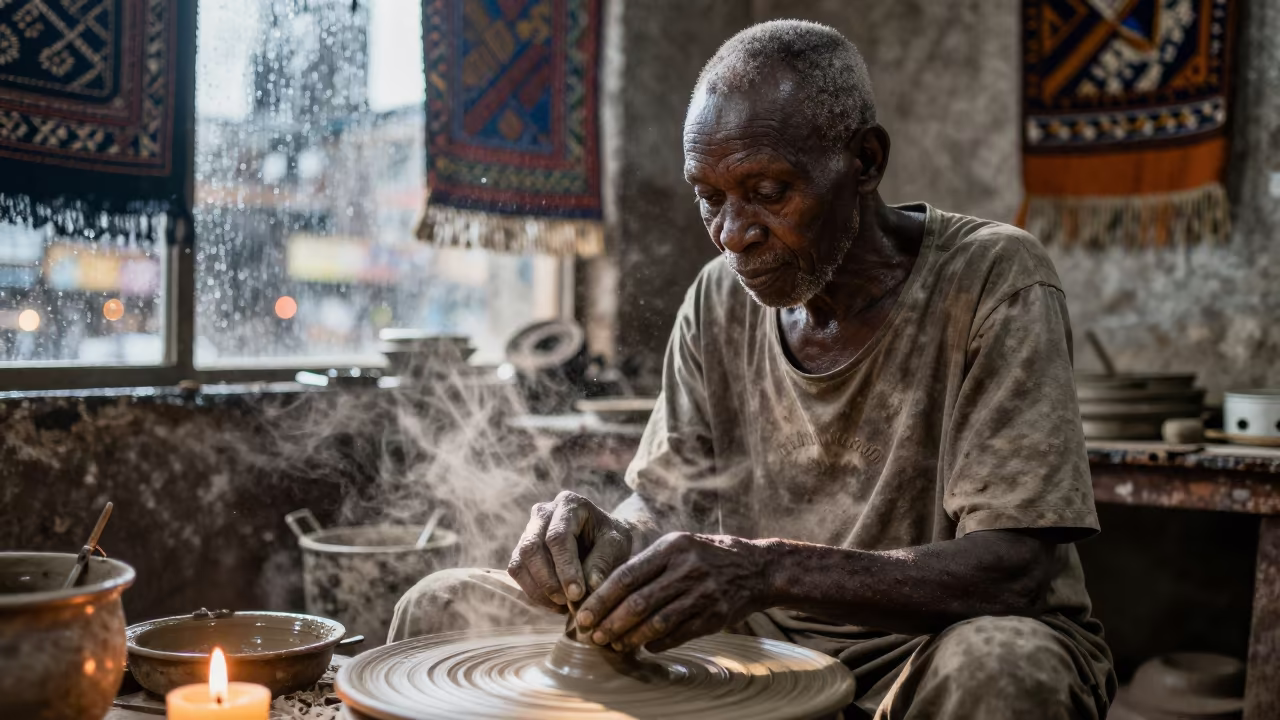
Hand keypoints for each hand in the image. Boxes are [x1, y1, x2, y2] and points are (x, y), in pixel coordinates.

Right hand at [507, 491, 633, 611]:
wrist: (602, 540)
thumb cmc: (610, 540)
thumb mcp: (617, 545)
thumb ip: (603, 563)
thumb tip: (588, 587)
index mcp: (569, 504)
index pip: (558, 537)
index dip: (565, 567)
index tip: (577, 594)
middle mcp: (543, 512)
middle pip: (532, 547)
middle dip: (548, 580)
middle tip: (568, 602)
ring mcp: (529, 530)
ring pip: (520, 561)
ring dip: (539, 589)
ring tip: (564, 606)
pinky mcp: (521, 549)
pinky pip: (517, 571)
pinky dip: (533, 592)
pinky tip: (555, 603)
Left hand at [574, 532, 769, 653]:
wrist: (755, 568)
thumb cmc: (705, 556)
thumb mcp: (677, 546)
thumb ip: (646, 565)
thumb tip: (605, 592)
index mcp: (671, 547)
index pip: (626, 576)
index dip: (601, 599)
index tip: (583, 616)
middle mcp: (686, 568)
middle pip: (638, 602)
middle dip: (610, 623)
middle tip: (593, 637)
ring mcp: (702, 593)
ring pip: (656, 622)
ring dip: (630, 638)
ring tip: (614, 645)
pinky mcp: (715, 615)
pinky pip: (677, 634)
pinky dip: (657, 643)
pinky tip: (644, 646)